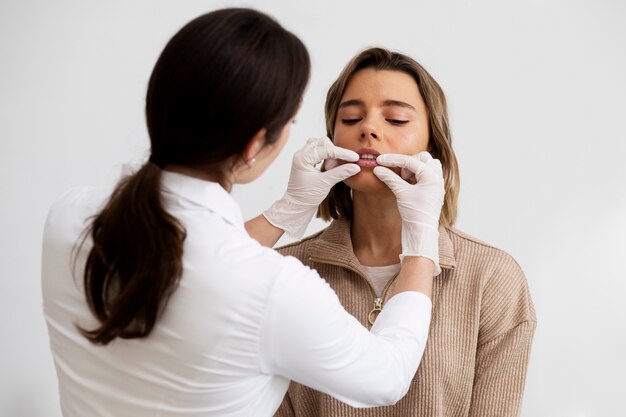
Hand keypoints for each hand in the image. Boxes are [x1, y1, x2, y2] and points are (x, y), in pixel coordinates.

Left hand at [263, 137, 360, 238]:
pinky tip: (328, 165)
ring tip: (330, 167)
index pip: (326, 149)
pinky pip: (318, 150)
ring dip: (330, 152)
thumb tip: (356, 166)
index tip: (355, 158)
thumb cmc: (307, 197)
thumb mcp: (325, 184)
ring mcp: (302, 156)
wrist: (297, 206)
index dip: (342, 153)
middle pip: (323, 142)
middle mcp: (301, 154)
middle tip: (334, 168)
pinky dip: (326, 155)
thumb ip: (340, 173)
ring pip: (320, 144)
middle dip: (333, 153)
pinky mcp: (306, 160)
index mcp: (302, 159)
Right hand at [373, 152, 444, 274]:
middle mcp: (437, 178)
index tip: (380, 161)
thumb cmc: (414, 213)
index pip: (410, 161)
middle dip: (409, 163)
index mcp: (432, 176)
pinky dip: (416, 176)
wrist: (422, 233)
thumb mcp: (401, 193)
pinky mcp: (433, 191)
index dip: (393, 160)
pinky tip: (408, 185)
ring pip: (427, 166)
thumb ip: (390, 178)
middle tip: (401, 176)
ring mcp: (437, 184)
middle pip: (424, 159)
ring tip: (405, 180)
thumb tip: (377, 168)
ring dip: (414, 169)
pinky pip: (427, 176)